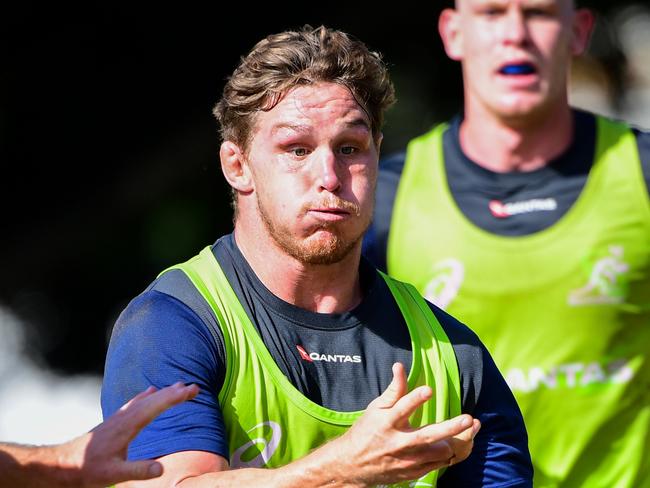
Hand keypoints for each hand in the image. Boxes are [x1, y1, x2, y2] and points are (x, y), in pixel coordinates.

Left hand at [59, 382, 198, 486]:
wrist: (63, 463)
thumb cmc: (88, 469)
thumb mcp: (114, 475)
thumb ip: (138, 470)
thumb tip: (161, 468)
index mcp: (129, 425)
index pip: (157, 406)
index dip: (176, 398)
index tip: (193, 390)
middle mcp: (125, 416)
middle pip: (155, 399)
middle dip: (175, 392)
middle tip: (196, 387)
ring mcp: (120, 416)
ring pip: (146, 399)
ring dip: (164, 392)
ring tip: (178, 385)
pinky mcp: (115, 420)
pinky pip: (136, 402)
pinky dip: (148, 395)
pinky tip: (150, 391)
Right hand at [332, 363, 479, 486]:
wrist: (354, 465)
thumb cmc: (367, 431)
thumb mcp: (375, 408)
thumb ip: (393, 389)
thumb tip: (399, 365)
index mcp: (386, 423)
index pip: (401, 408)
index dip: (414, 399)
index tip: (428, 389)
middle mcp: (398, 443)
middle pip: (427, 435)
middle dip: (450, 427)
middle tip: (468, 418)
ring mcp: (407, 460)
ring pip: (438, 453)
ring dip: (456, 440)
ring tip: (471, 427)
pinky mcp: (413, 472)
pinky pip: (438, 464)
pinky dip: (450, 453)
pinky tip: (459, 441)